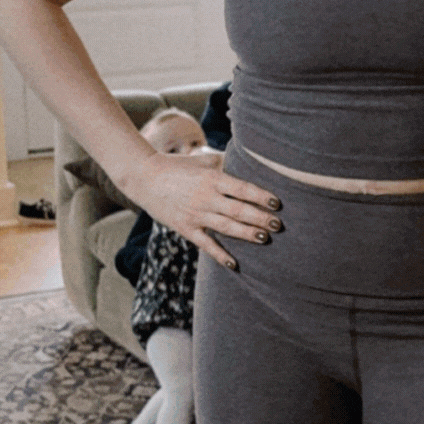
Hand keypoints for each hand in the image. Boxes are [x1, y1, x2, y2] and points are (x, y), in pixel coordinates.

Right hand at [124, 149, 282, 269]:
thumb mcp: (203, 161)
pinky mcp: (186, 228)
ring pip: (227, 227)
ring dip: (247, 234)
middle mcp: (206, 197)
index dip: (261, 196)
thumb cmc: (177, 166)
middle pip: (239, 210)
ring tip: (264, 238)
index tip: (277, 203)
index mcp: (213, 178)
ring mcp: (196, 214)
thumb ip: (224, 164)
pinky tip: (234, 264)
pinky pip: (206, 244)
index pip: (243, 189)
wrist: (145, 177)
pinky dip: (221, 255)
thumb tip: (248, 159)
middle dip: (260, 218)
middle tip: (278, 225)